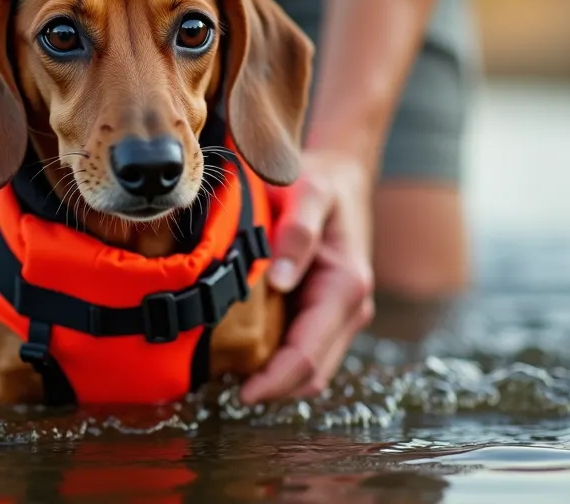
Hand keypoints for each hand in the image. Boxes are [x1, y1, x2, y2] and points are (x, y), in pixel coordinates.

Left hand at [240, 150, 376, 402]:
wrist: (341, 176)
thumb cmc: (320, 181)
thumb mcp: (308, 191)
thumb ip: (297, 232)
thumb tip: (281, 281)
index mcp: (345, 286)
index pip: (309, 355)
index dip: (275, 381)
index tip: (241, 393)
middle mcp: (350, 309)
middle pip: (310, 374)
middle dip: (271, 388)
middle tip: (219, 387)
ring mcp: (341, 315)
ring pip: (310, 370)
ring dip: (274, 380)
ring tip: (227, 374)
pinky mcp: (327, 314)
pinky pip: (305, 351)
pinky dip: (278, 362)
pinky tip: (244, 353)